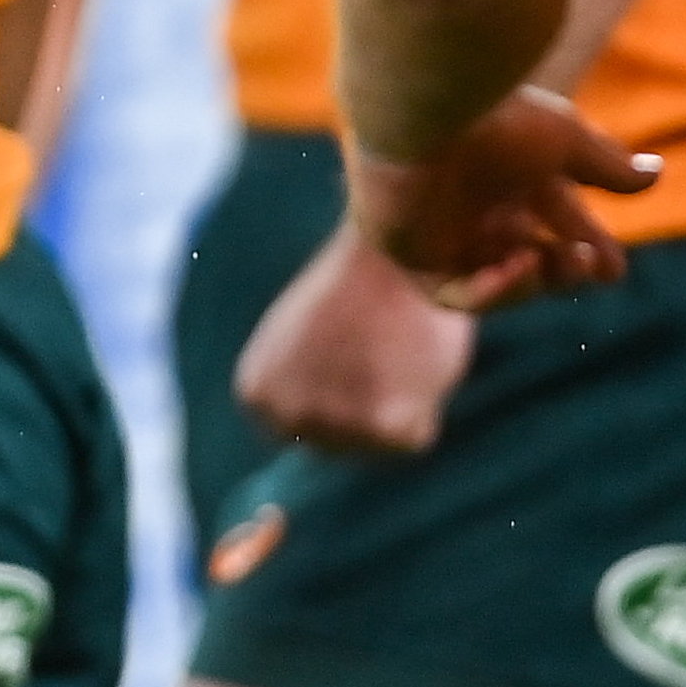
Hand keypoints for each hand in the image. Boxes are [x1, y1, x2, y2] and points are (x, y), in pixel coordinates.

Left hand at [237, 223, 477, 453]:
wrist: (392, 242)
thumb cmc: (357, 280)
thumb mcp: (303, 338)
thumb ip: (306, 385)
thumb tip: (327, 418)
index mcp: (258, 394)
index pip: (301, 430)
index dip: (336, 396)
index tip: (351, 359)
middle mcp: (289, 417)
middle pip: (341, 443)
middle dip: (366, 407)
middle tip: (383, 351)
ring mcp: (336, 426)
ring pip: (382, 441)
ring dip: (399, 402)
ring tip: (398, 344)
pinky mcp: (385, 428)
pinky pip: (416, 432)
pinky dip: (427, 399)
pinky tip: (414, 354)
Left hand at [349, 85, 655, 309]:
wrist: (426, 115)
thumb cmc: (498, 120)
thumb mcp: (567, 143)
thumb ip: (609, 166)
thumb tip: (656, 174)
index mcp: (519, 172)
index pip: (563, 221)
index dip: (591, 247)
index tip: (614, 268)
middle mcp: (483, 202)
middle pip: (535, 256)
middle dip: (568, 269)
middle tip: (588, 265)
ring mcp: (446, 230)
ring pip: (497, 280)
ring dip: (531, 282)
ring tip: (542, 261)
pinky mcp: (413, 253)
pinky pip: (453, 294)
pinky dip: (489, 291)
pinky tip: (514, 266)